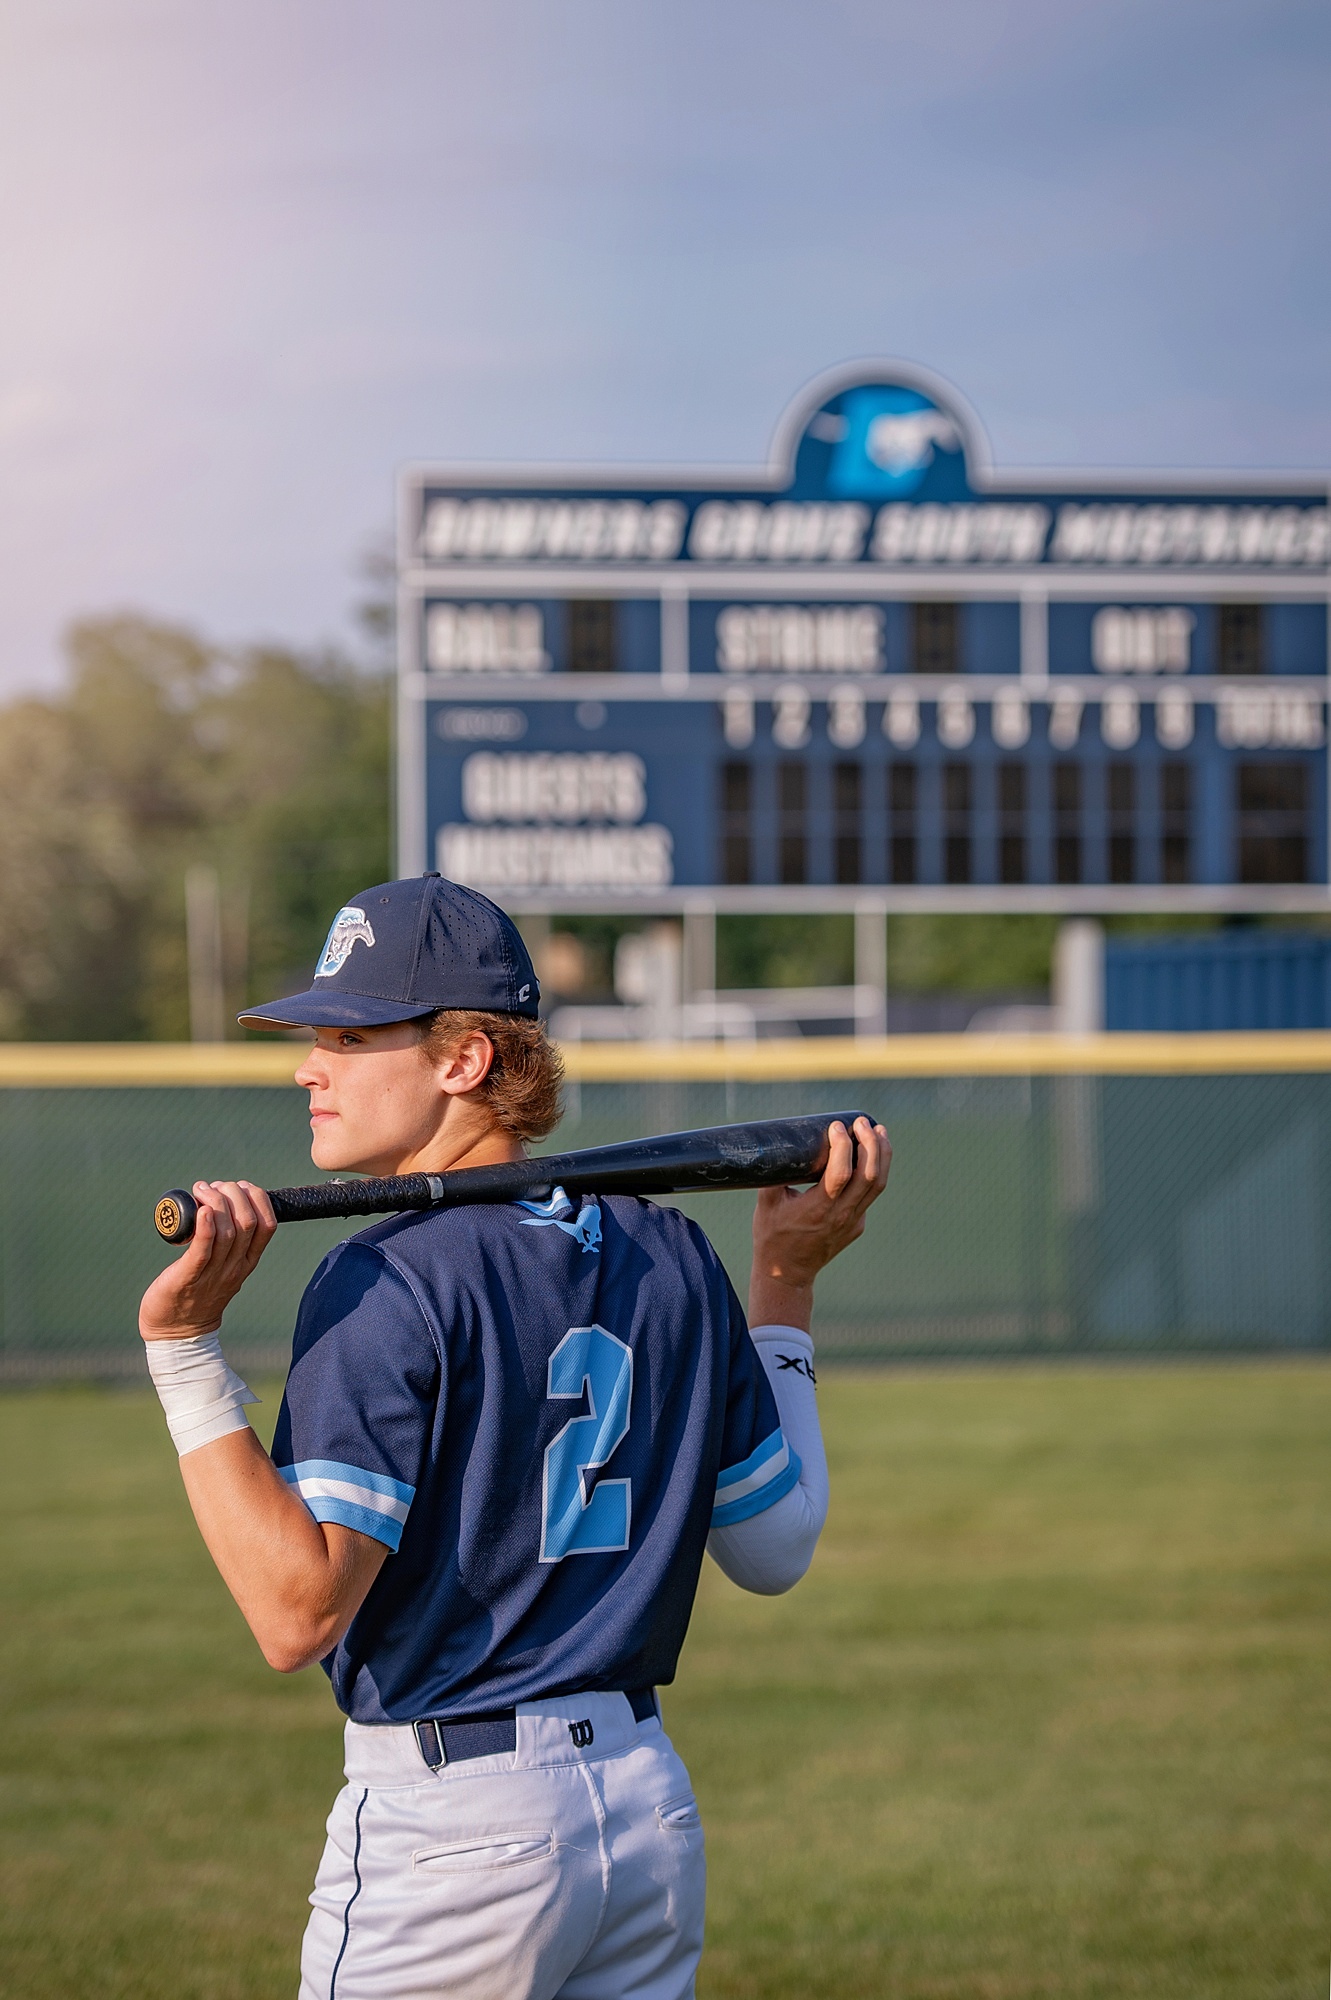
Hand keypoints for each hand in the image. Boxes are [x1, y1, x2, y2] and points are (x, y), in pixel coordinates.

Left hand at [139, 1181, 276, 1341]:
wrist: (176, 1333)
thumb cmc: (196, 1293)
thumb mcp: (222, 1268)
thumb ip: (226, 1243)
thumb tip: (220, 1205)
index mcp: (246, 1262)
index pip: (267, 1224)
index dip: (258, 1198)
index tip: (239, 1186)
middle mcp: (235, 1266)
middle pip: (248, 1221)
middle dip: (234, 1194)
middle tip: (214, 1186)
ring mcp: (214, 1273)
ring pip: (228, 1231)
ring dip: (216, 1202)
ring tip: (201, 1190)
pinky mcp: (188, 1277)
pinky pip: (203, 1249)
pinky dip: (205, 1227)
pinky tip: (201, 1210)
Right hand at [748, 1115, 890, 1332]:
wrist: (787, 1274)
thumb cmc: (772, 1237)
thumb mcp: (766, 1204)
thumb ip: (775, 1175)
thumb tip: (780, 1144)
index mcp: (818, 1210)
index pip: (841, 1173)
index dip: (843, 1146)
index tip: (837, 1126)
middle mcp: (841, 1216)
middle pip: (869, 1175)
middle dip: (870, 1143)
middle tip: (863, 1122)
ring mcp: (853, 1222)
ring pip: (878, 1184)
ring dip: (882, 1155)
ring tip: (879, 1130)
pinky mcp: (857, 1225)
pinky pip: (871, 1194)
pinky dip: (874, 1171)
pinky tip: (869, 1155)